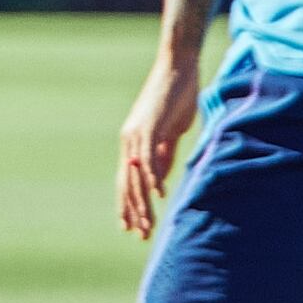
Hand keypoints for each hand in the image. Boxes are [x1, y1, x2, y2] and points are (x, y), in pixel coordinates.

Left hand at [117, 54, 198, 239]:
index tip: (130, 227)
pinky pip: (150, 158)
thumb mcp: (170, 132)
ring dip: (142, 203)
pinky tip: (159, 196)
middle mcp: (129, 141)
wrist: (177, 66)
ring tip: (147, 225)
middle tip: (138, 235)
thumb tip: (160, 178)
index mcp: (132, 143)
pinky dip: (154, 178)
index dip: (127, 204)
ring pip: (136, 177)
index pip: (125, 181)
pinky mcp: (151, 127)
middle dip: (132, 211)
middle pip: (126, 184)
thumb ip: (164, 154)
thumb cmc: (176, 96)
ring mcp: (137, 134)